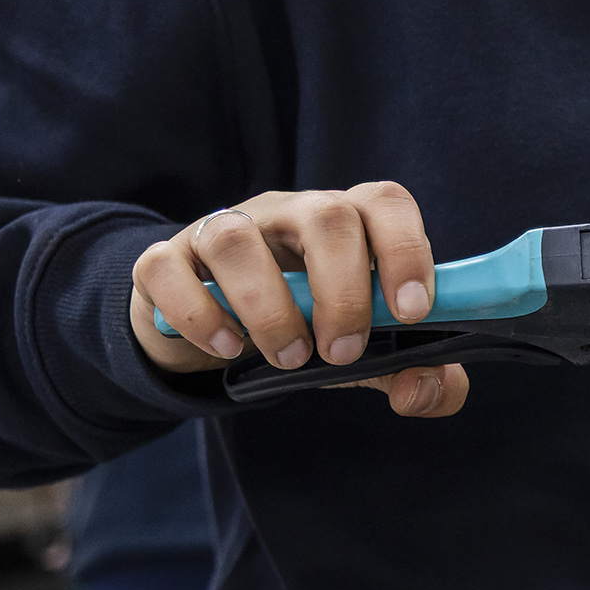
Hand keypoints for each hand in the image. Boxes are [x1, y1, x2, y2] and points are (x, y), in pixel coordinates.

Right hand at [129, 182, 466, 417]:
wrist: (215, 335)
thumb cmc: (308, 330)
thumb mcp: (369, 355)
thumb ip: (418, 373)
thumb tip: (424, 388)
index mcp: (346, 223)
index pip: (385, 202)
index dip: (407, 249)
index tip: (413, 312)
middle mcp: (286, 214)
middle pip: (325, 215)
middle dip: (343, 291)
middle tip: (342, 351)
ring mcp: (221, 231)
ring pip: (237, 238)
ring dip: (269, 307)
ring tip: (288, 357)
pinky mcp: (165, 262)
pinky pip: (168, 270)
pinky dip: (197, 313)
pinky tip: (225, 347)